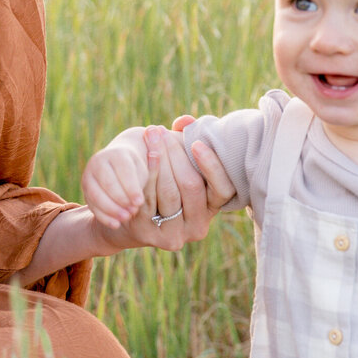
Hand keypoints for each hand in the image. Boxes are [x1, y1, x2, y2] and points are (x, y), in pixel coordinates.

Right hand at [81, 136, 152, 230]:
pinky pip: (91, 205)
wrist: (118, 165)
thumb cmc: (136, 170)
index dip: (131, 187)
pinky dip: (103, 216)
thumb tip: (137, 202)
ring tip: (126, 218)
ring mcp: (88, 175)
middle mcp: (99, 162)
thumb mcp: (144, 171)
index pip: (123, 170)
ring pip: (96, 195)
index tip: (140, 202)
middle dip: (121, 199)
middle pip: (108, 183)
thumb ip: (142, 183)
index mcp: (117, 153)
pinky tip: (116, 224)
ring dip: (112, 209)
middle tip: (133, 211)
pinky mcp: (85, 189)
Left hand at [93, 125, 234, 252]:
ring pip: (169, 192)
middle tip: (159, 131)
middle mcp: (199, 227)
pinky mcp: (152, 237)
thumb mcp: (180, 163)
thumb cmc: (166, 180)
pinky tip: (140, 156)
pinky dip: (145, 175)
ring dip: (158, 160)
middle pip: (191, 186)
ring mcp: (176, 235)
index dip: (211, 166)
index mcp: (214, 208)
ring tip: (149, 136)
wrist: (134, 215)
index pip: (223, 189)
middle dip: (174, 154)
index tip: (195, 144)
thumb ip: (186, 141)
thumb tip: (184, 120)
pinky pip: (148, 201)